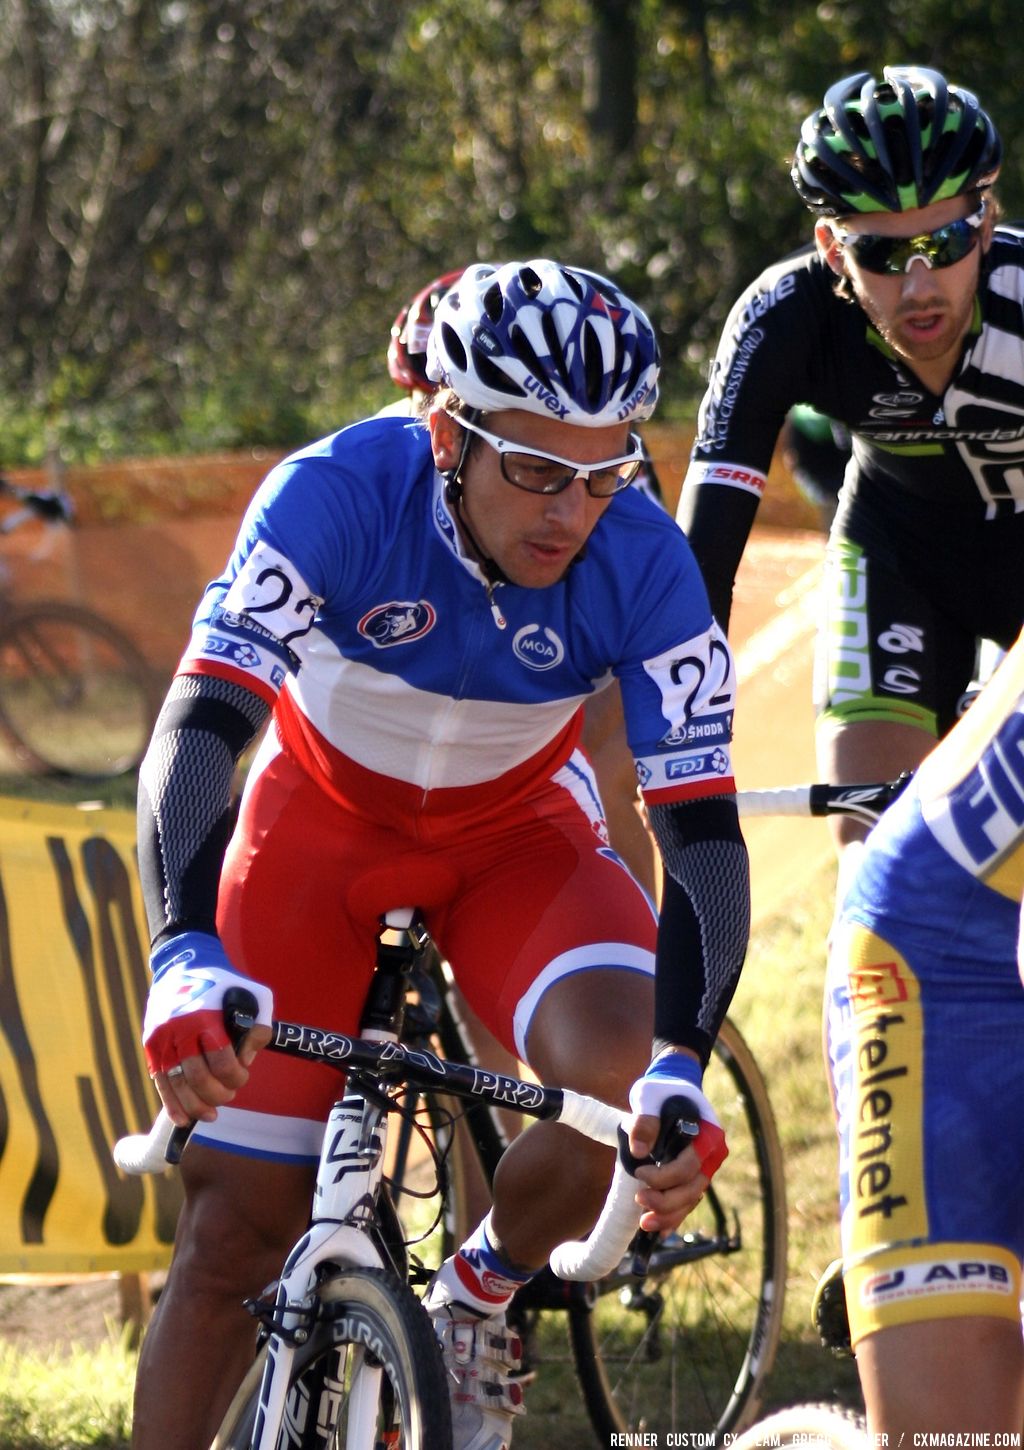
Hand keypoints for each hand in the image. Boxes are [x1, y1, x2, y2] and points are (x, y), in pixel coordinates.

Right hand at [143, 932, 272, 1124]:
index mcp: (206, 1017)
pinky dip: (171, 1104)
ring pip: (177, 1085)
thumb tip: (247, 1060)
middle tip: (229, 1093)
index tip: (242, 1075)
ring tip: (211, 1114)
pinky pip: (159, 1082)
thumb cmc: (224, 983)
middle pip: (199, 1078)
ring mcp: (162, 1039)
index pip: (222, 1062)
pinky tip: (183, 1119)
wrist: (183, 965)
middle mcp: (180, 1029)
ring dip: (196, 1106)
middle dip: (218, 1093)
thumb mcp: (253, 995)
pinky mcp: (151, 1045)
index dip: (236, 1076)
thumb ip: (258, 1028)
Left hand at [627, 1050, 727, 1233]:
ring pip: (691, 1198)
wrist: (672, 1085)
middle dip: (666, 1201)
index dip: (664, 1176)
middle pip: (693, 1188)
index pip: (689, 1165)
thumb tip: (638, 1152)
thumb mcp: (648, 1096)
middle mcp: (711, 1153)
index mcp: (707, 1134)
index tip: (639, 1174)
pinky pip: (688, 1199)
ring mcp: (704, 1165)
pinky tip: (658, 1229)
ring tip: (645, 1222)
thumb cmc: (660, 1090)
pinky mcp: (693, 1173)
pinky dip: (674, 1215)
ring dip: (669, 1214)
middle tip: (640, 1202)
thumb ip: (644, 1121)